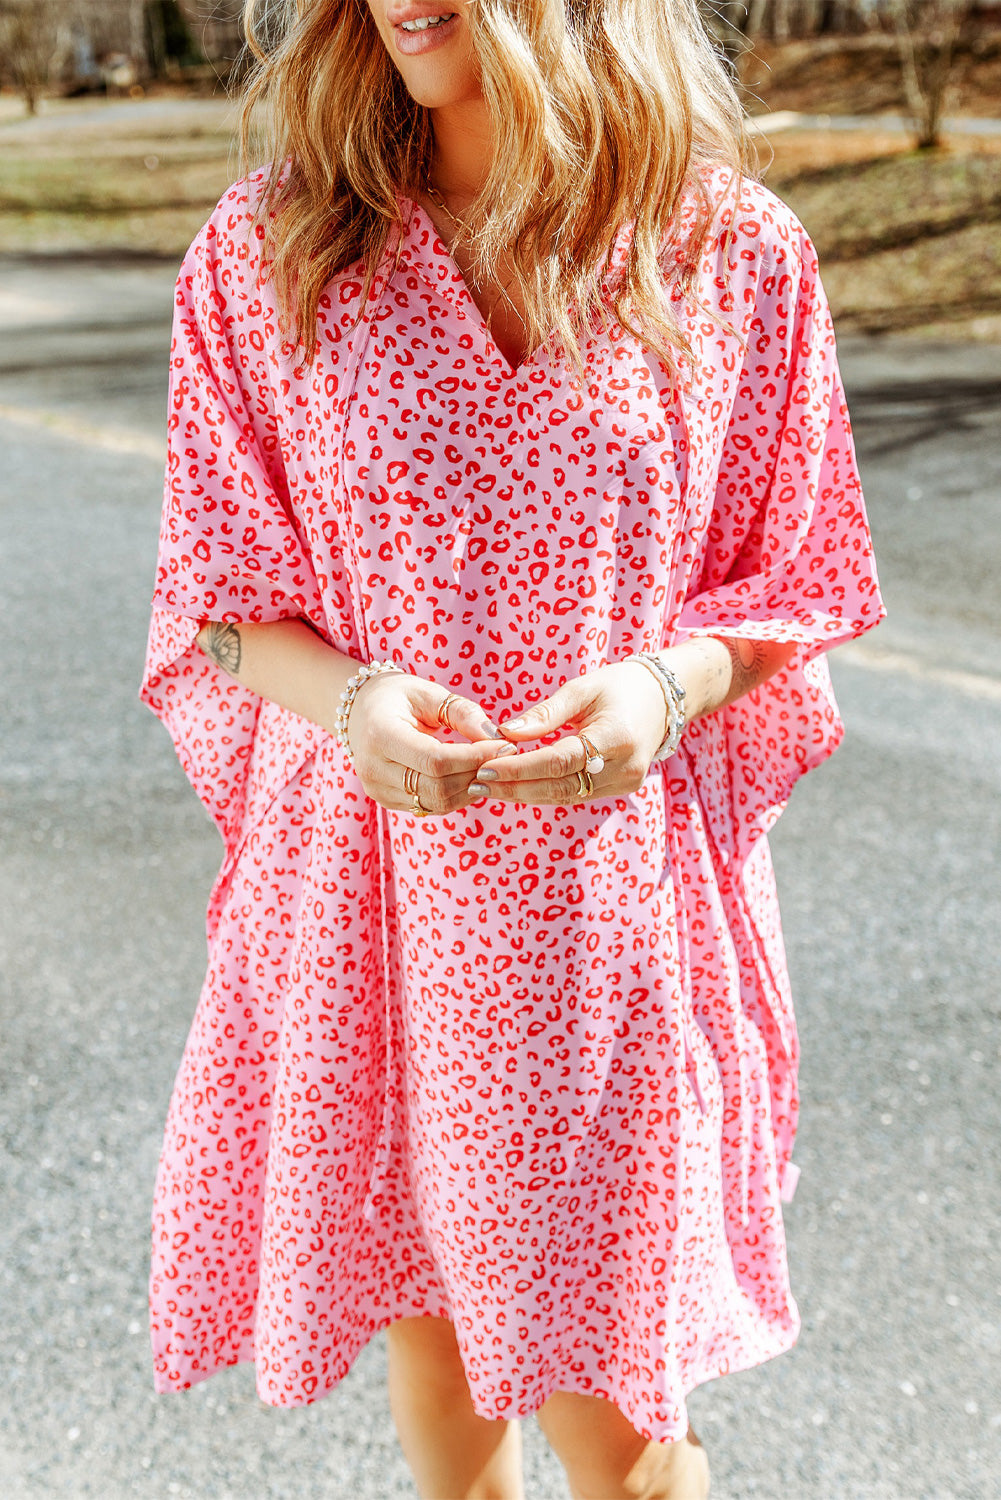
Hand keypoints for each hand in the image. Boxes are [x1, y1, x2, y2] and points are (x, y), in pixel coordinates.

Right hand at [346, 670, 517, 815]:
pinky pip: (430, 806)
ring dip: (470, 787)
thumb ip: (464, 714)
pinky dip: (456, 795)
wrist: (361, 712)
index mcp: (380, 735)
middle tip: (504, 756)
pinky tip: (470, 776)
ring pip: (436, 802)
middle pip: (437, 786)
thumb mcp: (430, 693)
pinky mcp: (385, 801)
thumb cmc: (399, 697)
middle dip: (477, 773)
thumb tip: (498, 738)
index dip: (474, 758)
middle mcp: (372, 769)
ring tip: (489, 765)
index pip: (435, 760)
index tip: (505, 746)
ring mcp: (377, 790)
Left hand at [465, 660, 672, 806]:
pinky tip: (514, 786)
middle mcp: (625, 767)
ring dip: (525, 793)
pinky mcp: (621, 789)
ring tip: (487, 786)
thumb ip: (545, 715)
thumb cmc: (618, 686)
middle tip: (476, 783)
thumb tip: (505, 733)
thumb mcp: (582, 689)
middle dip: (516, 787)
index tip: (485, 766)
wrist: (663, 699)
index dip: (521, 768)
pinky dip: (544, 791)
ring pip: (566, 796)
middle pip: (561, 787)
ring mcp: (626, 783)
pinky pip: (576, 795)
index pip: (560, 760)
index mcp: (617, 737)